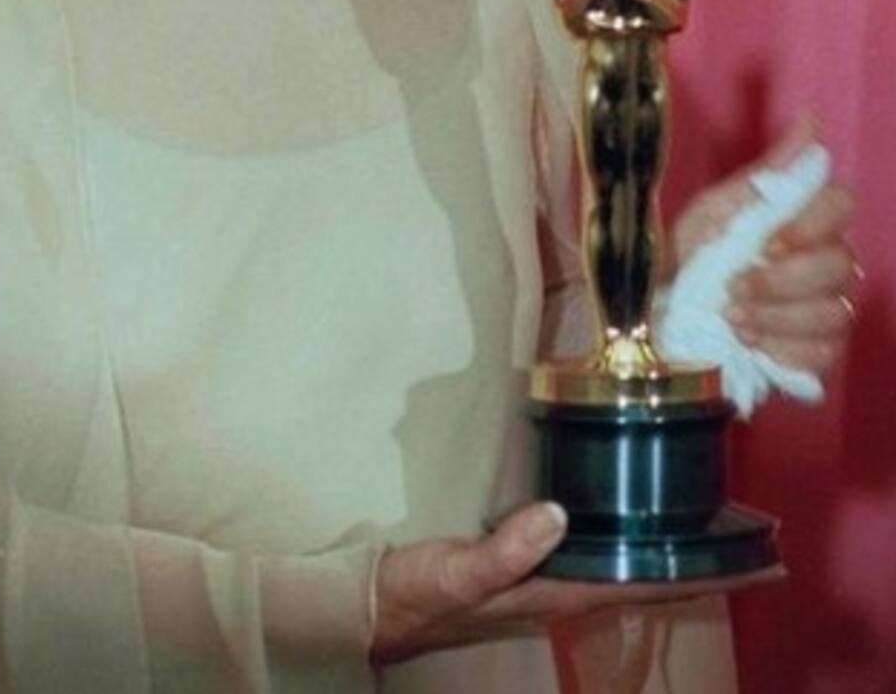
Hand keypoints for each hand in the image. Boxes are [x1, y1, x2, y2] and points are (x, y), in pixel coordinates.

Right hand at [370, 502, 779, 663]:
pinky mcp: (523, 566)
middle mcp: (558, 593)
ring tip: (704, 541)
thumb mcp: (454, 572)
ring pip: (622, 572)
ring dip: (665, 561)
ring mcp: (542, 583)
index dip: (695, 577)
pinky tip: (625, 533)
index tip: (750, 564)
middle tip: (750, 548)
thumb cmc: (413, 594)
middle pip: (644, 582)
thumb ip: (504, 550)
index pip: (640, 587)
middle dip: (696, 570)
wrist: (371, 607)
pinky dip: (622, 547)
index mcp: (553, 595)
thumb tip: (558, 515)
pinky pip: (591, 558)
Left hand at [672, 117, 858, 378]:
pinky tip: (748, 341)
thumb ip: (766, 173)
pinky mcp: (815, 353)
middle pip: (839, 265)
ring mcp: (824, 309)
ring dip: (776, 317)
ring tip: (730, 316)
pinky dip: (782, 348)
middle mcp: (824, 261)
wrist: (657, 314)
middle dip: (783, 281)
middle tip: (734, 286)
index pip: (841, 205)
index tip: (768, 242)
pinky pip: (823, 353)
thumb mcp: (714, 210)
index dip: (812, 224)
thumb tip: (810, 120)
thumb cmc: (688, 255)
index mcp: (801, 219)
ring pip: (833, 313)